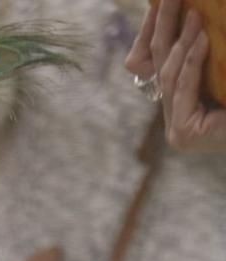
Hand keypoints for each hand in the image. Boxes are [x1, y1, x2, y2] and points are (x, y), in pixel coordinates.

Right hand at [125, 0, 225, 152]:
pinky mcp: (183, 134)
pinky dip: (192, 61)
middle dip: (164, 30)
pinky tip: (200, 38)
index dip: (155, 34)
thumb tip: (191, 19)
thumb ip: (198, 56)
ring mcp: (176, 130)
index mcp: (182, 109)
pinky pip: (183, 88)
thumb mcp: (219, 74)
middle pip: (162, 67)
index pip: (161, 67)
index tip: (156, 5)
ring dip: (180, 41)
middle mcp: (174, 121)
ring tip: (192, 13)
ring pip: (170, 76)